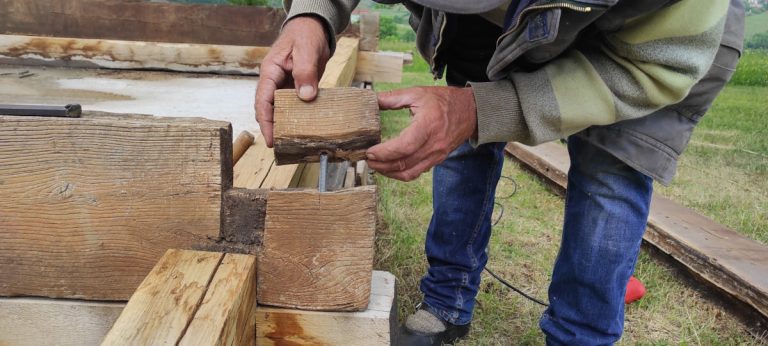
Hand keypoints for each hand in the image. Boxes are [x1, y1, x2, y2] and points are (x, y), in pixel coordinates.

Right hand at [255, 16, 330, 146]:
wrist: (313, 28)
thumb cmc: (306, 35)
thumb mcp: (307, 50)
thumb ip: (306, 72)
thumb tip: (306, 97)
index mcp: (270, 71)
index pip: (263, 100)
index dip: (265, 122)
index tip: (270, 139)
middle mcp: (274, 81)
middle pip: (267, 109)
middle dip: (271, 128)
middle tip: (281, 147)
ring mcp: (284, 85)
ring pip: (279, 109)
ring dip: (283, 125)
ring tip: (290, 143)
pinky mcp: (295, 88)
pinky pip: (292, 106)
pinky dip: (296, 117)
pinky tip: (303, 129)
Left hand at [366, 86, 477, 180]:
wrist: (471, 111)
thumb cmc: (444, 100)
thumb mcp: (418, 93)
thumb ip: (393, 97)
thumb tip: (371, 99)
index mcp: (428, 125)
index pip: (404, 146)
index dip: (384, 153)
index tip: (370, 151)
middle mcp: (433, 144)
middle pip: (404, 163)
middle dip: (382, 165)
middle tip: (367, 160)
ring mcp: (436, 154)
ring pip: (409, 173)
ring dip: (389, 173)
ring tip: (376, 166)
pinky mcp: (437, 159)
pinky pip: (417, 172)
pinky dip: (401, 173)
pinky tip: (390, 167)